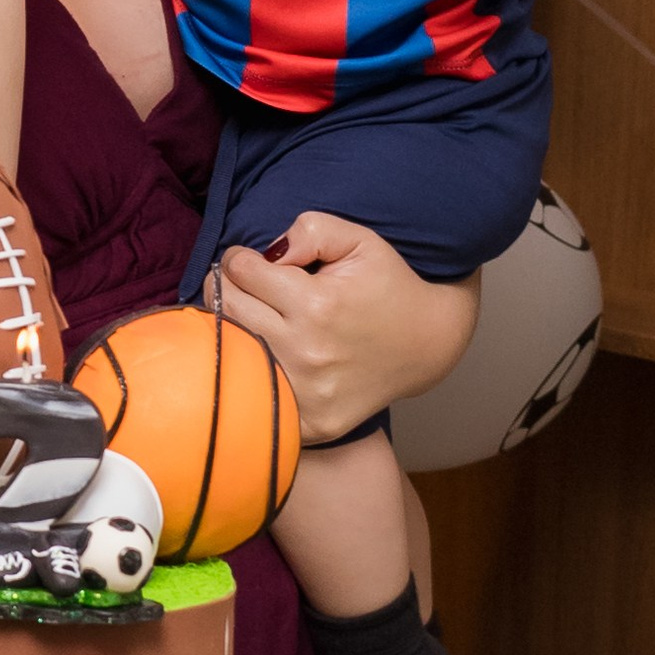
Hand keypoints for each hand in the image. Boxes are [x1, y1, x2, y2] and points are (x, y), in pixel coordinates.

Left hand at [208, 211, 478, 441]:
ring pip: (234, 352)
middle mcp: (306, 351)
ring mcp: (307, 393)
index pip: (241, 271)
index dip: (239, 258)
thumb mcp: (359, 241)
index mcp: (316, 304)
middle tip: (241, 284)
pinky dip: (251, 376)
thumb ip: (310, 230)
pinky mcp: (312, 423)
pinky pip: (257, 397)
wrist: (428, 345)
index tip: (249, 260)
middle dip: (227, 287)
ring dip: (234, 329)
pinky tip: (262, 357)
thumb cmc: (389, 286)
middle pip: (228, 309)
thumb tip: (266, 252)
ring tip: (251, 315)